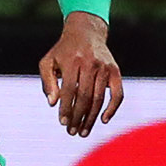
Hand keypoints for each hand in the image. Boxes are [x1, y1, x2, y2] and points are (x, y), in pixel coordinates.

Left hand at [42, 11, 122, 136]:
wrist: (85, 33)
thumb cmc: (62, 51)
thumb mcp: (48, 62)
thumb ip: (47, 82)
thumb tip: (52, 104)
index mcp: (72, 62)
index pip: (69, 91)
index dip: (66, 108)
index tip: (62, 123)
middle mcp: (90, 64)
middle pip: (85, 97)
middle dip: (78, 117)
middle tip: (72, 132)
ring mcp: (105, 68)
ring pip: (99, 98)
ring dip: (91, 117)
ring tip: (83, 131)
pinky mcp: (116, 71)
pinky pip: (118, 94)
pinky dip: (112, 108)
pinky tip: (104, 120)